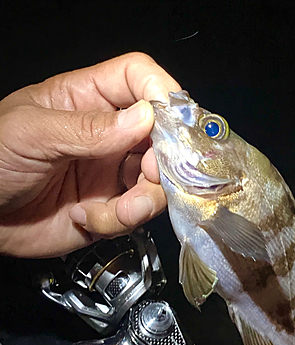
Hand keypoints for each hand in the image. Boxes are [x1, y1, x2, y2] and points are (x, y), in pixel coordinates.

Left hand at [0, 53, 180, 257]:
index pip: (137, 79)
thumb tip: (143, 118)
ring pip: (157, 180)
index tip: (169, 120)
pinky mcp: (111, 207)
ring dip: (145, 199)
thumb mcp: (30, 133)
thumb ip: (86, 127)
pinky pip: (137, 214)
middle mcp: (107, 136)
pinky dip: (119, 221)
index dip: (160, 91)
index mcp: (86, 100)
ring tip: (118, 210)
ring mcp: (111, 172)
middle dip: (162, 159)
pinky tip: (86, 217)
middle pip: (161, 135)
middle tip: (150, 175)